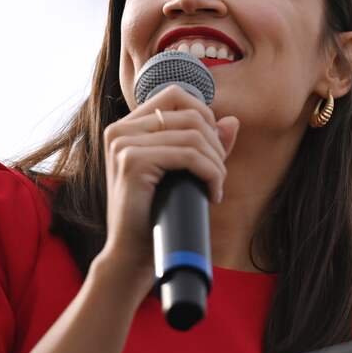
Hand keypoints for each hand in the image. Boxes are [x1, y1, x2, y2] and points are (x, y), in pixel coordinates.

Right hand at [95, 85, 239, 290]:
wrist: (132, 257)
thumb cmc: (156, 216)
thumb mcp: (181, 174)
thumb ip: (204, 146)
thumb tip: (231, 121)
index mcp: (126, 127)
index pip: (175, 95)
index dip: (205, 116)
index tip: (213, 151)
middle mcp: (120, 130)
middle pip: (189, 113)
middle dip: (215, 144)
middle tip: (218, 175)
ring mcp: (123, 143)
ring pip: (193, 134)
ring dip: (216, 162)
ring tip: (216, 186)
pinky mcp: (132, 161)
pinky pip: (189, 155)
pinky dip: (211, 173)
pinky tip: (213, 193)